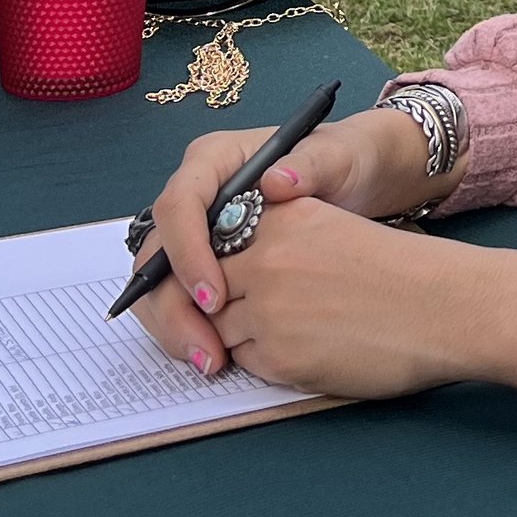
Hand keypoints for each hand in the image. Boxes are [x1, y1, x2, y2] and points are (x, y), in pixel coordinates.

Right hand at [130, 110, 422, 368]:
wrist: (359, 178)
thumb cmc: (344, 160)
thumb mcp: (338, 156)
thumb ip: (311, 164)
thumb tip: (275, 181)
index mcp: (214, 161)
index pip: (178, 205)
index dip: (187, 253)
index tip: (217, 296)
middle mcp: (196, 197)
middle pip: (156, 253)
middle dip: (174, 305)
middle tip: (206, 348)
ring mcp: (196, 232)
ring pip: (159, 283)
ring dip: (176, 326)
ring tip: (210, 360)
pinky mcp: (205, 262)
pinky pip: (180, 297)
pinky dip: (191, 328)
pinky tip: (216, 355)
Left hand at [190, 200, 516, 401]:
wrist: (451, 308)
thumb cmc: (402, 275)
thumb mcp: (332, 233)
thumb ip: (278, 241)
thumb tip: (223, 273)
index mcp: (284, 215)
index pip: (205, 233)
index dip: (188, 261)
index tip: (186, 278)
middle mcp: (268, 254)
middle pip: (194, 284)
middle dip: (190, 308)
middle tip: (193, 326)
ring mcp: (269, 304)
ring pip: (214, 328)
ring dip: (232, 338)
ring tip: (279, 336)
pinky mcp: (279, 352)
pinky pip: (242, 362)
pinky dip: (259, 363)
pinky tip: (300, 353)